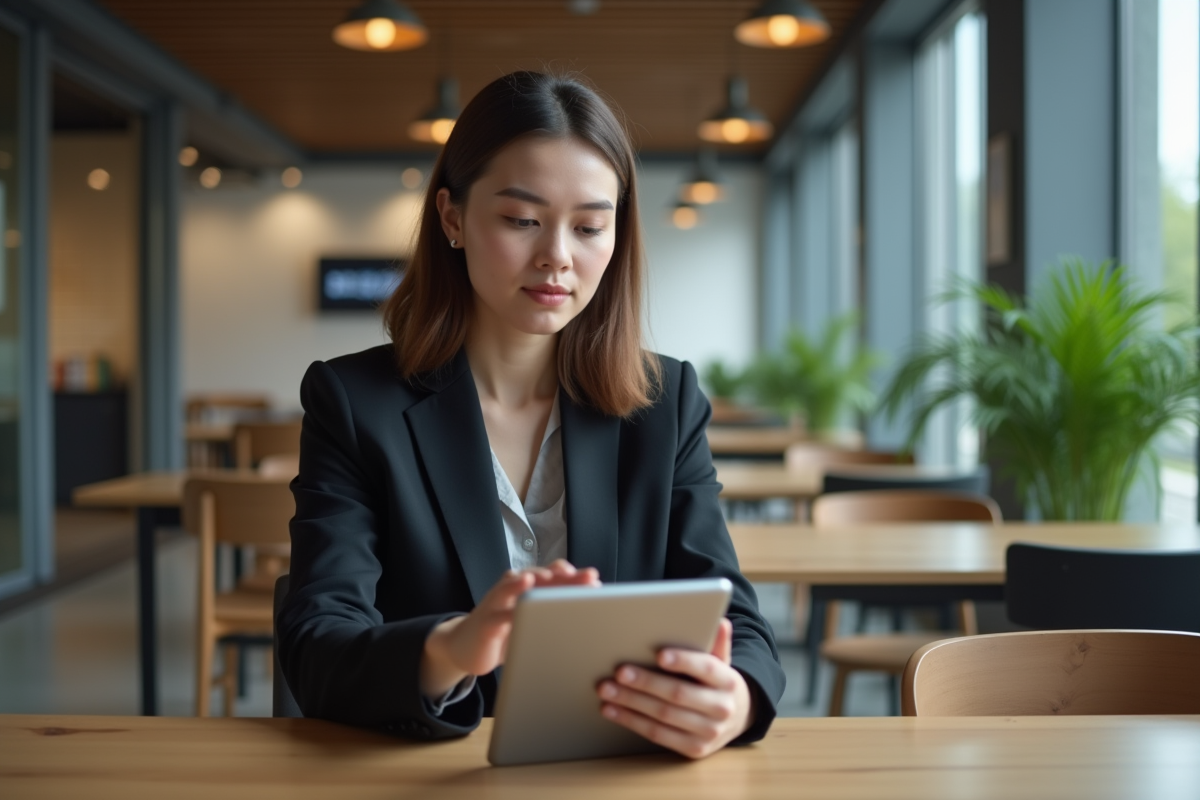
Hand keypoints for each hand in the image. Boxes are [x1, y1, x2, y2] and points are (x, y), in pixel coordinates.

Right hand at [420, 560, 599, 698]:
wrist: (464, 647)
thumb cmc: (503, 633)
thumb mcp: (529, 622)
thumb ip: (550, 615)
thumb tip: (588, 616)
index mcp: (528, 588)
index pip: (554, 576)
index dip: (575, 577)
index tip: (596, 580)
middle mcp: (513, 588)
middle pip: (542, 577)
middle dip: (566, 576)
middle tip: (588, 577)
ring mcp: (498, 601)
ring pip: (517, 585)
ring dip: (535, 580)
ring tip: (552, 576)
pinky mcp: (486, 621)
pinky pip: (500, 613)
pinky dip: (511, 608)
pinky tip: (522, 606)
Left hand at [596, 618, 753, 759]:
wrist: (736, 717)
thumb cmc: (718, 682)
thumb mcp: (722, 661)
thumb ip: (717, 643)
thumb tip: (720, 622)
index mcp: (729, 681)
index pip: (707, 668)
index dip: (684, 661)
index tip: (660, 655)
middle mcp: (721, 708)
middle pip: (678, 694)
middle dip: (646, 682)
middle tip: (619, 672)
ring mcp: (708, 732)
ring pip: (663, 716)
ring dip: (631, 703)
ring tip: (607, 690)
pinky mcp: (693, 749)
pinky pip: (658, 735)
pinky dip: (632, 721)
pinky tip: (613, 710)